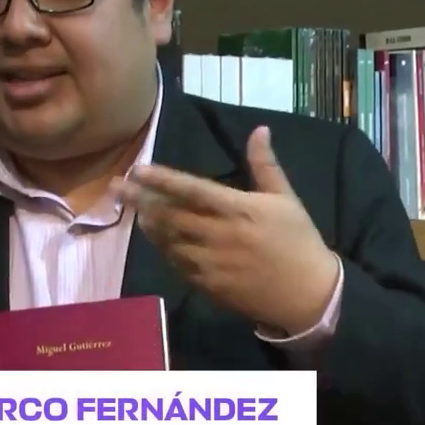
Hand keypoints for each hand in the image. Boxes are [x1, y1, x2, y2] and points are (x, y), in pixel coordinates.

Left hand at [115, 125, 338, 334]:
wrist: (307, 295)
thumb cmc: (298, 241)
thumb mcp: (286, 199)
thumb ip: (265, 164)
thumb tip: (259, 129)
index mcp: (238, 209)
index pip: (191, 189)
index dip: (161, 179)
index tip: (138, 169)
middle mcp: (218, 235)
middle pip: (169, 214)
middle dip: (140, 200)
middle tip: (117, 188)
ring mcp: (210, 262)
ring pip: (168, 240)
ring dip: (149, 224)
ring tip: (133, 210)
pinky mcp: (207, 285)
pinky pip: (177, 264)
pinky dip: (164, 249)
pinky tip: (158, 238)